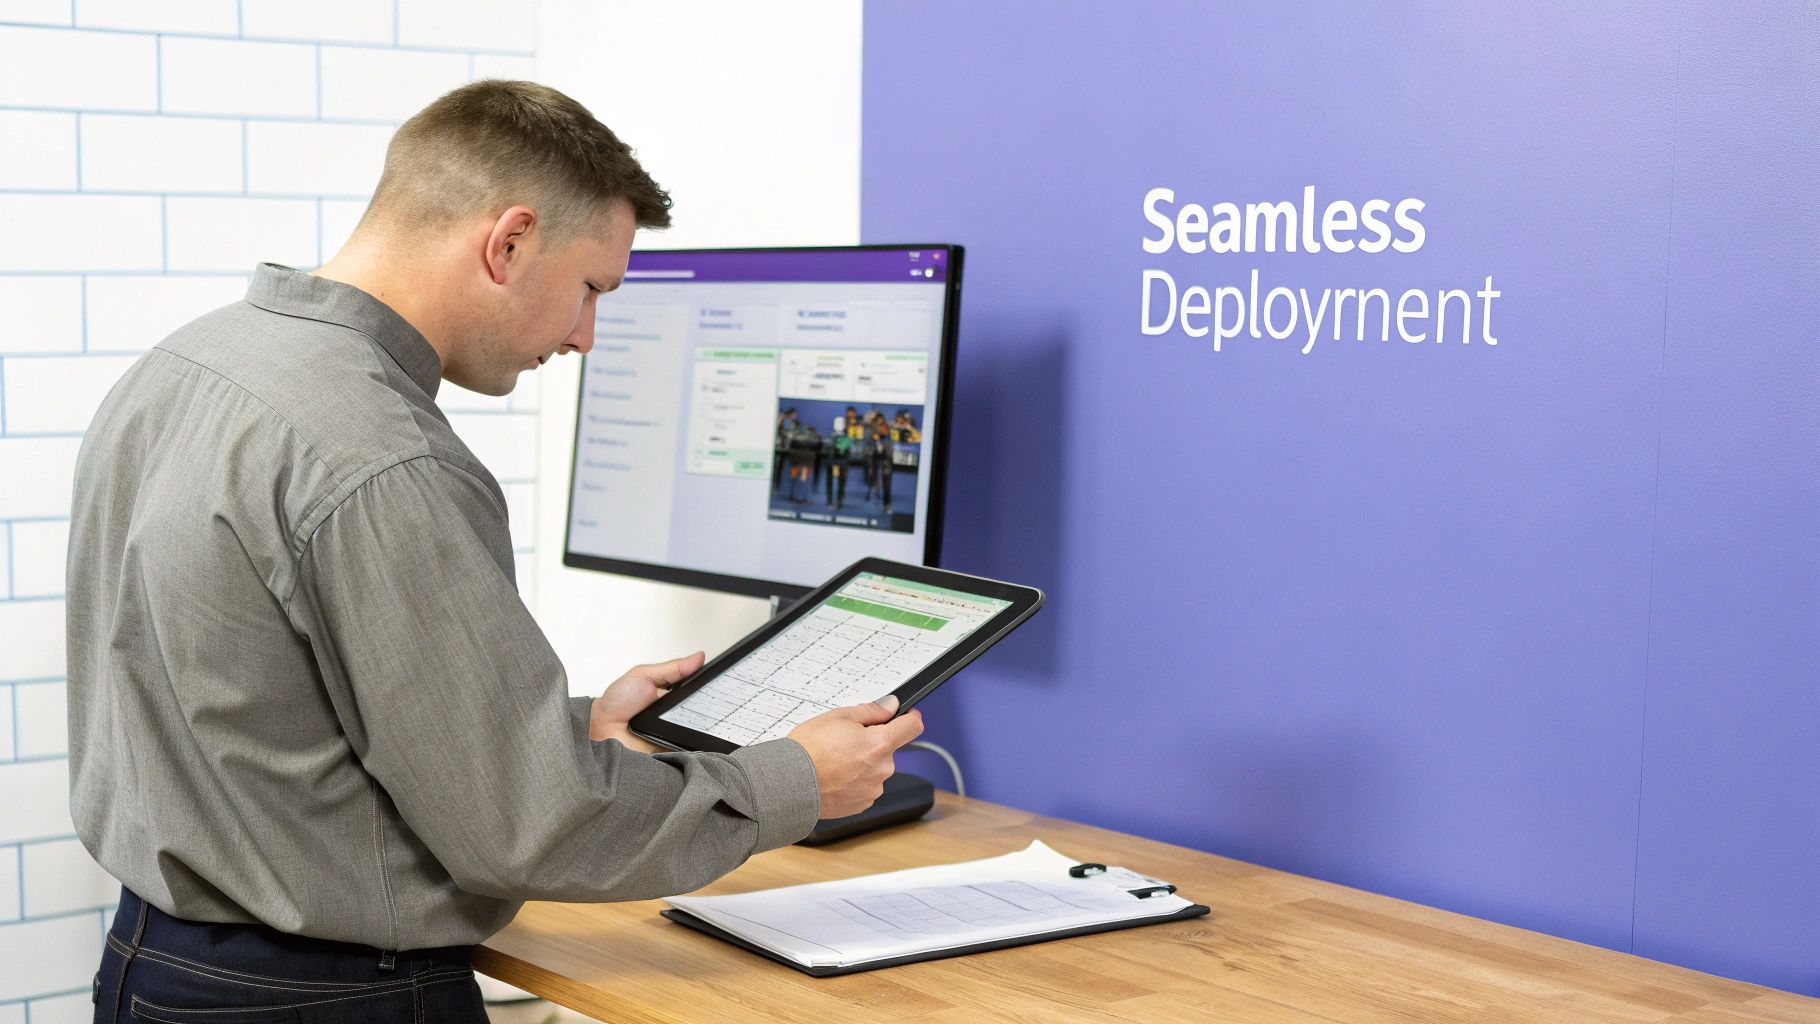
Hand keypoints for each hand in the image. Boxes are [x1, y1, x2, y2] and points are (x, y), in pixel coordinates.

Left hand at [589, 652, 704, 750]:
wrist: (600, 731)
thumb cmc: (616, 702)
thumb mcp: (643, 675)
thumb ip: (672, 668)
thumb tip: (698, 657)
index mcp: (672, 694)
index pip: (698, 690)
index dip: (709, 686)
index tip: (721, 681)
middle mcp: (676, 713)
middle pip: (703, 710)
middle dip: (710, 706)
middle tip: (714, 701)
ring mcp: (675, 732)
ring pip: (700, 729)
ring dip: (702, 724)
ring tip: (704, 718)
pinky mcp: (672, 750)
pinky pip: (690, 748)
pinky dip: (693, 743)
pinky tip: (694, 736)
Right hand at [788, 695, 924, 818]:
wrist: (789, 784)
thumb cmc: (808, 751)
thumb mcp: (838, 717)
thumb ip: (872, 711)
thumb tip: (891, 706)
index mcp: (880, 744)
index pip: (912, 727)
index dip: (909, 717)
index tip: (905, 716)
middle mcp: (882, 769)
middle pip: (888, 749)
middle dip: (873, 743)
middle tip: (846, 740)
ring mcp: (873, 790)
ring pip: (876, 769)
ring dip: (863, 764)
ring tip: (835, 761)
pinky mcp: (862, 804)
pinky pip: (865, 787)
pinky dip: (854, 781)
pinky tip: (835, 777)